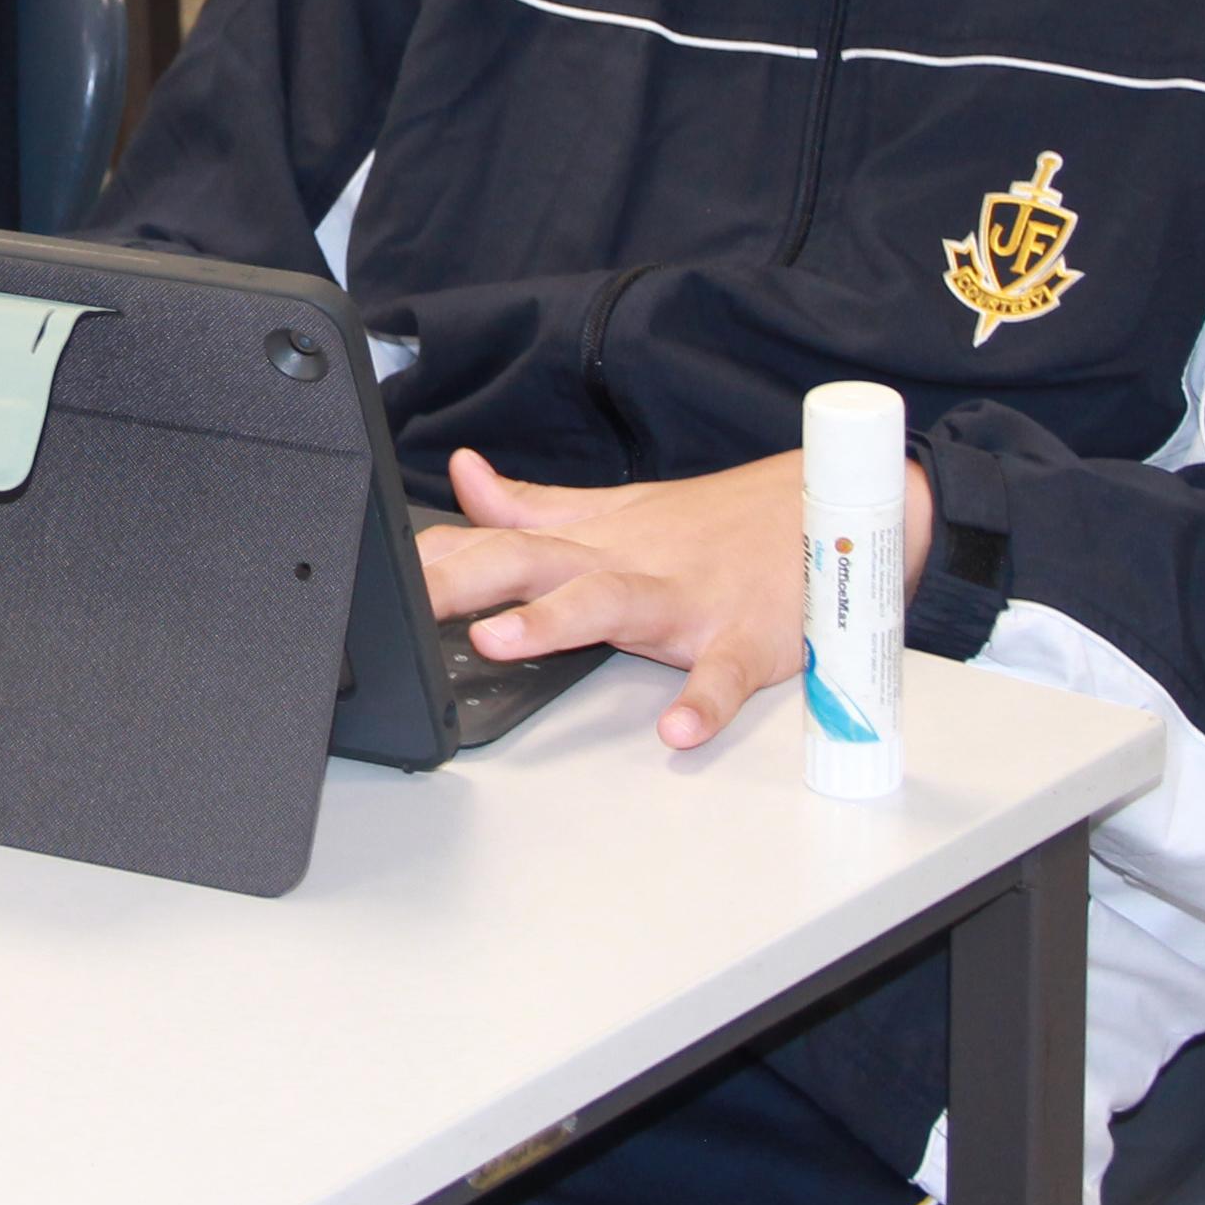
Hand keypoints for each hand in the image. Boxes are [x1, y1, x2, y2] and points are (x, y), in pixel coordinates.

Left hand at [417, 447, 936, 752]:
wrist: (829, 512)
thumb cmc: (714, 525)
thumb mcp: (614, 510)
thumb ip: (533, 506)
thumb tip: (464, 477)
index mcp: (591, 542)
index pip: (499, 542)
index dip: (435, 557)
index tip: (374, 571)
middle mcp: (626, 565)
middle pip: (534, 563)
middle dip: (468, 580)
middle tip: (414, 600)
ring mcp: (684, 601)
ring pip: (612, 603)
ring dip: (555, 620)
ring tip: (501, 641)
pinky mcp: (744, 638)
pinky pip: (721, 674)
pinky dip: (702, 699)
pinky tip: (677, 727)